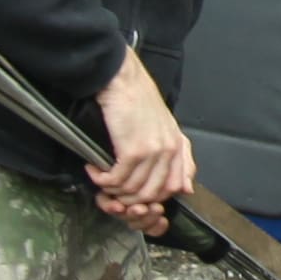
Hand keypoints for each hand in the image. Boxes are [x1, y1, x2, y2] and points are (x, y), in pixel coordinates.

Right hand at [94, 51, 193, 233]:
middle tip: (113, 192)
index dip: (153, 197)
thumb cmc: (138, 99)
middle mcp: (169, 151)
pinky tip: (94, 170)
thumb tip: (186, 189)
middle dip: (129, 199)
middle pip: (152, 194)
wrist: (123, 80)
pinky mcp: (133, 151)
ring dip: (112, 190)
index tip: (135, 194)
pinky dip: (102, 180)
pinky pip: (117, 180)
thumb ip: (179, 157)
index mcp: (178, 146)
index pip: (174, 187)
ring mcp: (153, 152)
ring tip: (100, 178)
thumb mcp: (166, 127)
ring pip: (133, 190)